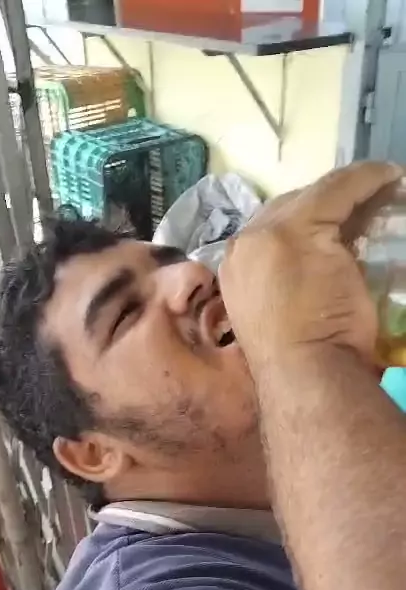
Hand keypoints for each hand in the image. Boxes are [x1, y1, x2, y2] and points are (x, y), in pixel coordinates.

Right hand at [218, 162, 402, 372]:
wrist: (303, 375)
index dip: (306, 224)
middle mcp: (243, 247)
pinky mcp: (303, 227)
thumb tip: (329, 261)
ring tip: (380, 190)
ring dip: (349, 192)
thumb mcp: (287, 316)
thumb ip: (292, 284)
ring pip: (315, 196)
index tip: (339, 227)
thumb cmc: (299, 363)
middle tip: (361, 209)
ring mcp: (269, 234)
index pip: (271, 233)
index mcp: (235, 270)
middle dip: (325, 205)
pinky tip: (391, 177)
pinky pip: (341, 189)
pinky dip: (369, 180)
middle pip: (288, 210)